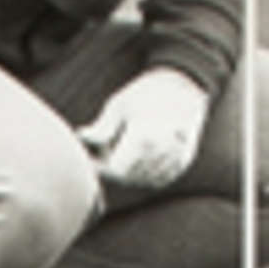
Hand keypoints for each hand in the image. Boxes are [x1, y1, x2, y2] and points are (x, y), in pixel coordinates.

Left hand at [78, 67, 209, 190]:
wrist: (186, 87)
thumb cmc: (148, 92)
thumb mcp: (119, 104)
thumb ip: (101, 127)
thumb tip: (83, 138)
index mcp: (143, 137)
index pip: (116, 170)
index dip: (101, 167)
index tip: (91, 158)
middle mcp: (161, 151)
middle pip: (128, 177)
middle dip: (114, 169)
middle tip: (107, 149)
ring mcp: (174, 159)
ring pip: (142, 180)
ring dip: (129, 172)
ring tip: (126, 147)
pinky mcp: (182, 164)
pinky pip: (157, 180)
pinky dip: (146, 173)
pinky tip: (141, 155)